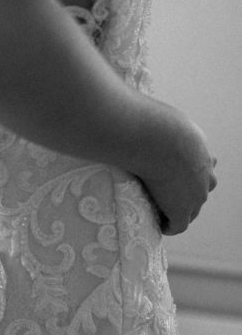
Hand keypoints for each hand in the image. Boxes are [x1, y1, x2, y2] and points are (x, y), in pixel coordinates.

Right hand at [137, 108, 216, 235]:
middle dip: (185, 192)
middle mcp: (204, 173)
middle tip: (164, 194)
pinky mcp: (181, 209)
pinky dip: (168, 225)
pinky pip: (178, 225)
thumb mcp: (161, 118)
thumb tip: (130, 109)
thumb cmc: (154, 123)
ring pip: (191, 208)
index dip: (187, 172)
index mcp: (202, 151)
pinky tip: (156, 225)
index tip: (172, 174)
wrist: (156, 138)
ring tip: (160, 211)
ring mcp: (195, 193)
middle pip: (200, 189)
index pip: (203, 167)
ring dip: (178, 209)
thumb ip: (154, 121)